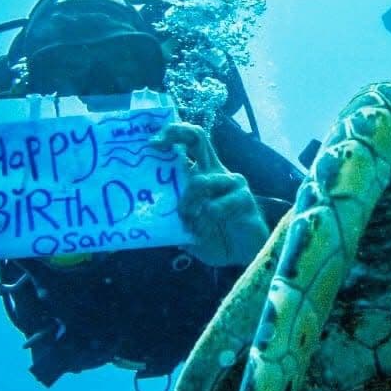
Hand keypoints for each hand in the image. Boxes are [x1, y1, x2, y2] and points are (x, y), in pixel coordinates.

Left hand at [154, 123, 267, 267]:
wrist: (245, 258)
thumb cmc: (214, 239)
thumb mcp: (185, 229)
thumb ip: (170, 220)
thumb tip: (145, 217)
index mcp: (202, 175)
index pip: (188, 144)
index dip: (171, 136)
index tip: (152, 144)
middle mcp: (216, 172)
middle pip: (198, 138)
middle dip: (177, 133)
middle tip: (158, 143)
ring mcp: (232, 183)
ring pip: (201, 180)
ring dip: (186, 203)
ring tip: (185, 221)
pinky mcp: (244, 199)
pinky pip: (216, 206)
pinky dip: (204, 220)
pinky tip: (202, 232)